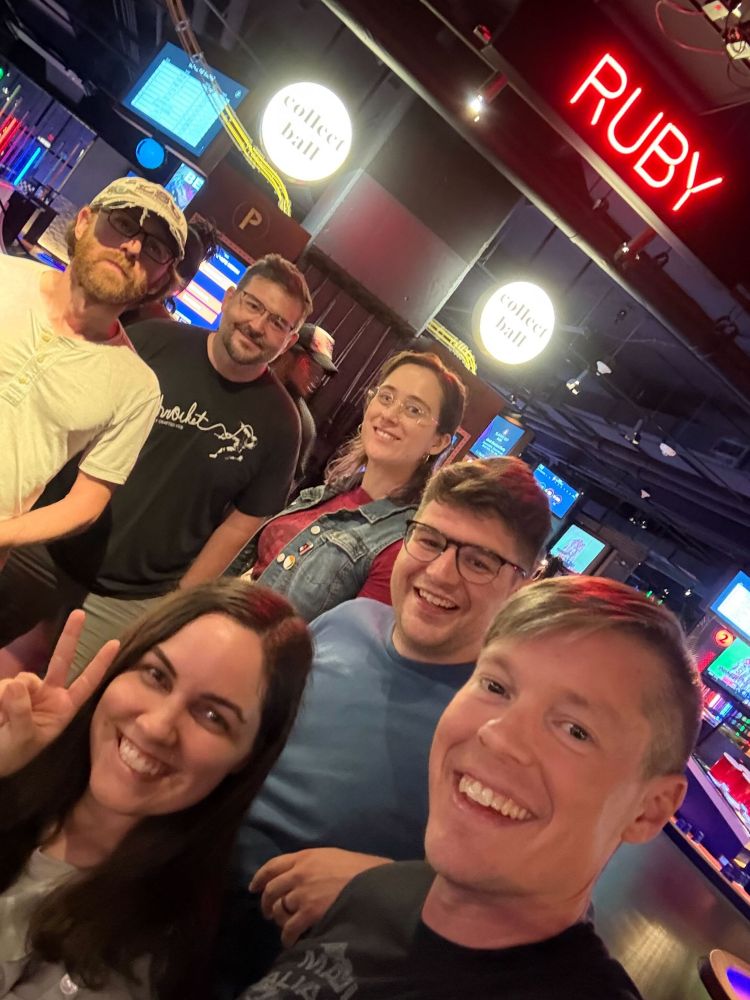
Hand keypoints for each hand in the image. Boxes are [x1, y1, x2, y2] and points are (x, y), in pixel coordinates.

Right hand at [0, 610, 118, 776]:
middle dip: (70, 636)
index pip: (86, 682)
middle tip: (80, 613)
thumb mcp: (22, 739)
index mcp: (63, 708)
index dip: (99, 664)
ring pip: (22, 679)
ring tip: (1, 721)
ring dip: (8, 696)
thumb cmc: (11, 754)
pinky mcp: (6, 689)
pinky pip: (3, 685)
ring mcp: (26, 689)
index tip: (115, 643)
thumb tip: (16, 684)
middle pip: (62, 660)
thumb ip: (21, 713)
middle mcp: (48, 694)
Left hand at [250, 848, 391, 946]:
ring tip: (284, 927)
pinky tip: (290, 941)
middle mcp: (299, 873)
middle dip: (266, 902)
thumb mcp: (334, 857)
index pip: (274, 865)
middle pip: (271, 889)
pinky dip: (287, 936)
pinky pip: (289, 928)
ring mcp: (303, 893)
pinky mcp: (309, 912)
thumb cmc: (361, 869)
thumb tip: (304, 877)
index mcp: (306, 856)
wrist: (374, 884)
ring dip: (279, 920)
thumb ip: (315, 865)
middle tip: (267, 912)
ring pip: (278, 909)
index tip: (253, 887)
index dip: (260, 877)